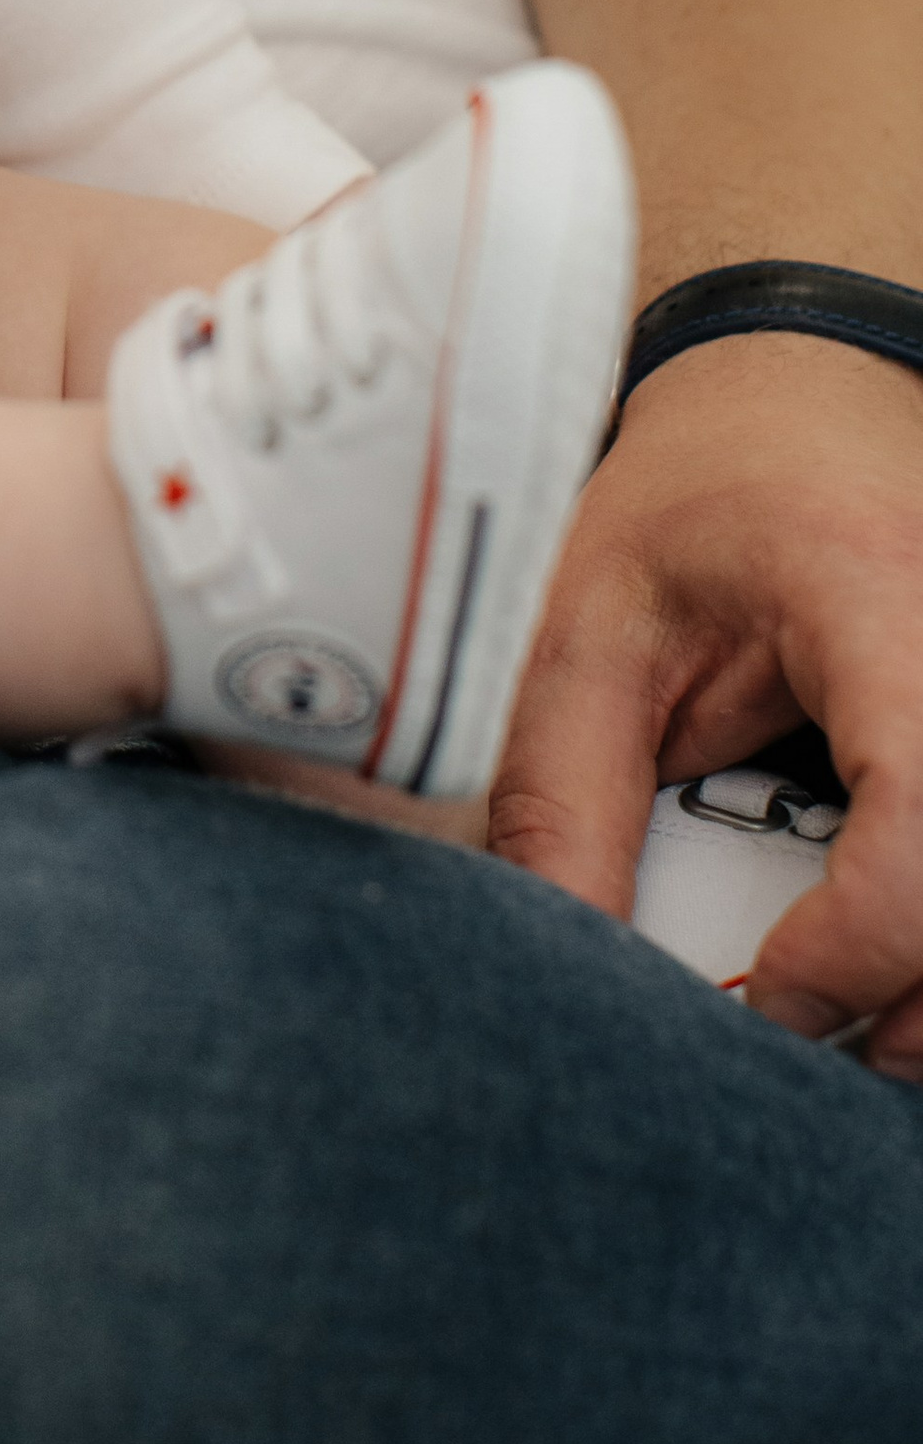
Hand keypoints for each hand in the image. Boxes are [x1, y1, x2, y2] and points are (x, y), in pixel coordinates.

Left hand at [489, 333, 922, 1076]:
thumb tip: (557, 969)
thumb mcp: (585, 624)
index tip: (757, 1003)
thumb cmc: (693, 497)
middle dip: (912, 1006)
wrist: (794, 395)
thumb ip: (564, 795)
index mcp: (882, 602)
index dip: (852, 952)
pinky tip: (888, 974)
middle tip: (797, 1048)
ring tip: (846, 1029)